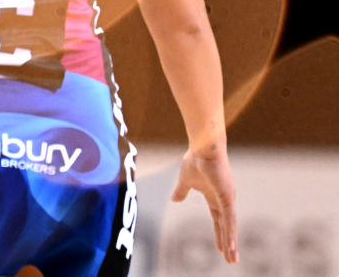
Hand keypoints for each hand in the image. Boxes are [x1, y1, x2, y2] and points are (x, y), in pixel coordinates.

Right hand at [172, 145, 238, 263]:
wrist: (203, 147)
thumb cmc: (195, 159)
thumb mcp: (185, 180)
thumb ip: (181, 191)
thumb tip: (174, 200)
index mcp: (215, 196)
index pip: (218, 220)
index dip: (220, 234)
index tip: (221, 248)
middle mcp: (224, 200)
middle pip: (226, 226)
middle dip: (228, 243)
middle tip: (231, 260)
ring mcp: (227, 199)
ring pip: (229, 226)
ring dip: (230, 243)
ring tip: (232, 259)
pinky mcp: (227, 197)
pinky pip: (228, 219)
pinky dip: (230, 232)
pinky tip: (231, 245)